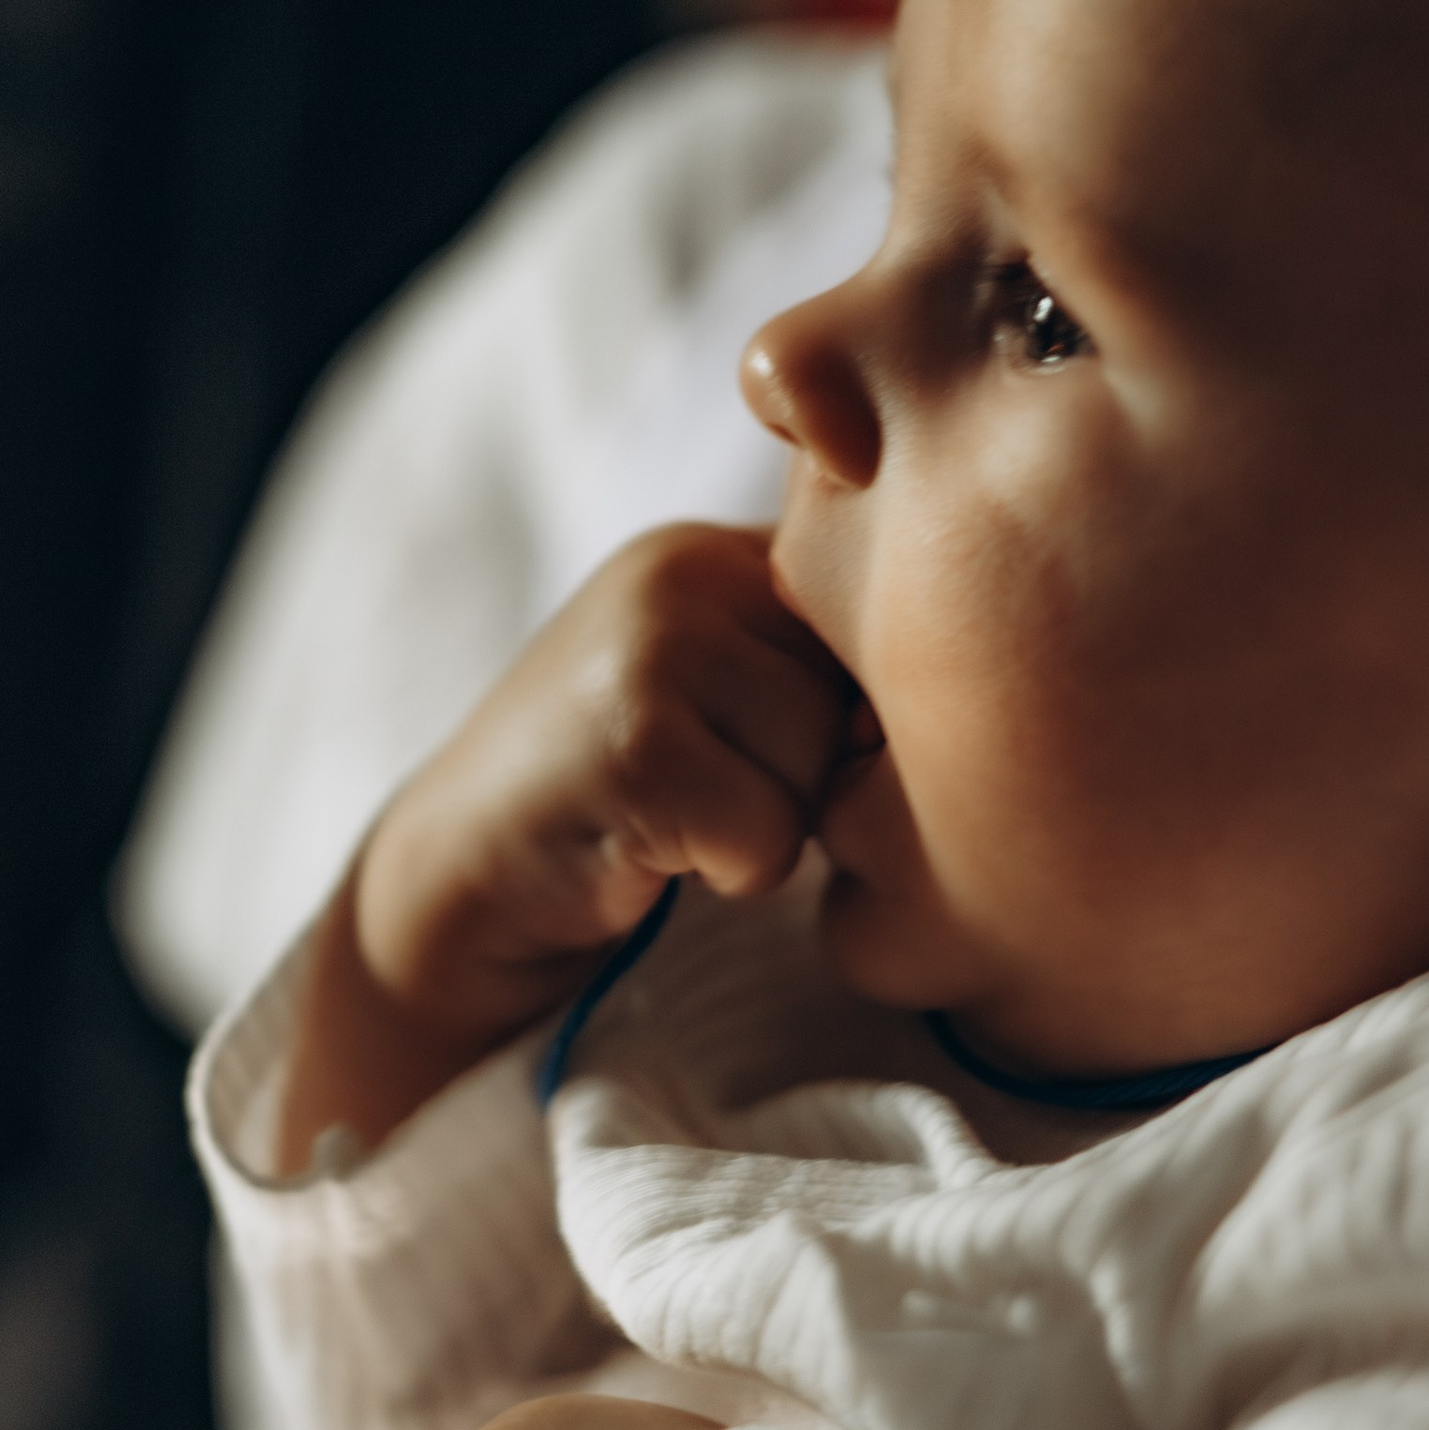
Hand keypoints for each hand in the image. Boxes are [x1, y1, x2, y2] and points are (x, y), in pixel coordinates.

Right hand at [278, 524, 850, 1165]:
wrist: (457, 879)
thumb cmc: (613, 800)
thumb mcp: (709, 686)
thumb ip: (809, 655)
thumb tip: (971, 677)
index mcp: (713, 549)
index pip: (873, 611)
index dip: (857, 709)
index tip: (785, 748)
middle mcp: (681, 571)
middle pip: (859, 692)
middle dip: (809, 772)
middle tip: (713, 791)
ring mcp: (649, 648)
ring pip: (819, 761)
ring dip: (769, 825)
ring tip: (679, 820)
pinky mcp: (630, 742)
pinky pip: (766, 831)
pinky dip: (727, 868)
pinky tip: (652, 853)